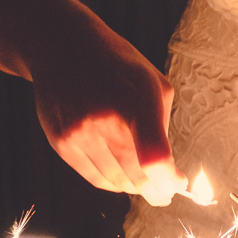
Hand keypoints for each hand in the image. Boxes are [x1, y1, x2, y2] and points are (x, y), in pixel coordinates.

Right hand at [31, 16, 183, 197]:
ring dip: (133, 185)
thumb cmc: (116, 65)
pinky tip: (120, 172)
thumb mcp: (152, 83)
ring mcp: (80, 133)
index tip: (176, 184)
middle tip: (163, 190)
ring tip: (141, 176)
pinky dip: (112, 181)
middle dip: (155, 189)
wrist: (62, 48)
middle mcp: (106, 119)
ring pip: (116, 182)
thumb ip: (161, 126)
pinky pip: (94, 178)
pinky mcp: (61, 142)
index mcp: (137, 100)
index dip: (168, 181)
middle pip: (136, 177)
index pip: (154, 158)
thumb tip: (167, 170)